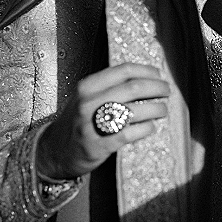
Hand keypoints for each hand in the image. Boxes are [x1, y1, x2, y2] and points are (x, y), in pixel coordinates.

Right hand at [36, 62, 168, 178]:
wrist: (55, 150)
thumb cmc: (77, 120)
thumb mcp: (85, 97)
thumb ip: (108, 87)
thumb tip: (145, 78)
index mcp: (87, 87)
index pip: (123, 70)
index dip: (146, 71)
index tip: (159, 75)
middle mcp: (88, 103)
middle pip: (133, 88)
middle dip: (157, 88)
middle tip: (167, 91)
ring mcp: (93, 124)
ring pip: (135, 110)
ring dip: (156, 108)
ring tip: (162, 109)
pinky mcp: (100, 145)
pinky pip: (131, 133)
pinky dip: (146, 128)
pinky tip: (151, 127)